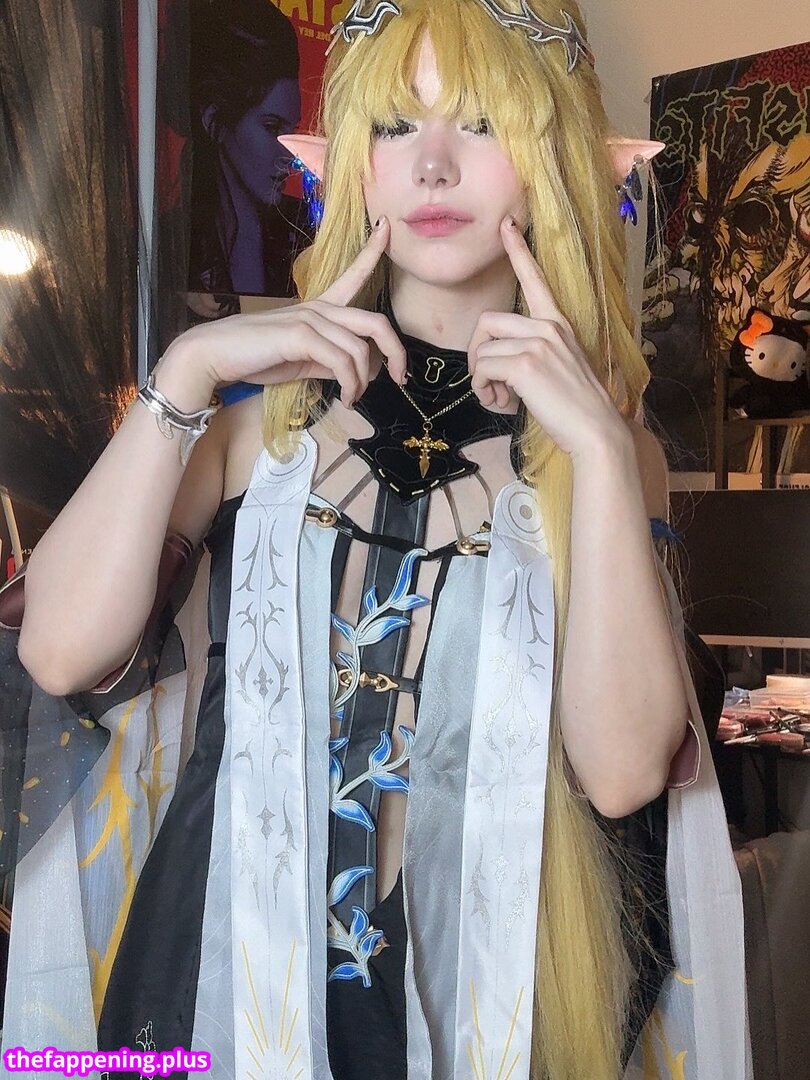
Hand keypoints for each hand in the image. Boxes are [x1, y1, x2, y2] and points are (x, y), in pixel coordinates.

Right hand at [168, 218, 405, 409]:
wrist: (214, 355)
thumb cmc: (254, 358)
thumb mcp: (300, 361)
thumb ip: (328, 362)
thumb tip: (353, 374)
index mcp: (319, 308)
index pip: (352, 274)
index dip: (372, 251)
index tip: (388, 226)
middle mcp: (319, 308)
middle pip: (375, 321)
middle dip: (396, 352)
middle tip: (400, 378)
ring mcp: (310, 318)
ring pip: (360, 350)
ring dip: (363, 382)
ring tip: (353, 400)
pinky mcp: (301, 335)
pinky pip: (342, 362)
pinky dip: (350, 385)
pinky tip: (345, 399)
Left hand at [466, 218, 627, 457]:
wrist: (598, 431)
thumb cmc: (578, 409)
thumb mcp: (559, 371)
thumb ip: (532, 358)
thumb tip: (499, 372)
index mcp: (558, 325)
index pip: (535, 280)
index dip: (518, 252)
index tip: (505, 226)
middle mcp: (548, 327)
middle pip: (486, 322)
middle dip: (476, 354)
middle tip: (487, 381)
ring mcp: (538, 344)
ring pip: (482, 351)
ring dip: (480, 379)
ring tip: (498, 399)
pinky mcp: (526, 365)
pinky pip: (483, 369)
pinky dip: (483, 390)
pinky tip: (501, 403)